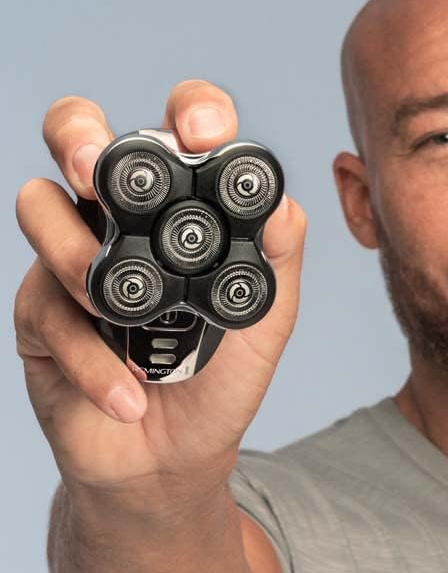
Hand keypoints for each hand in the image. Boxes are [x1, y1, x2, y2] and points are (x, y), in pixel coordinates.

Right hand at [14, 80, 307, 500]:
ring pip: (39, 204)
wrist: (173, 460)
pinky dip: (93, 360)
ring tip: (123, 318)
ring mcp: (74, 259)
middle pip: (78, 135)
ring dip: (78, 259)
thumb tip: (283, 207)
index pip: (177, 136)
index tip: (207, 133)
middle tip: (97, 170)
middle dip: (80, 134)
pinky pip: (46, 308)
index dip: (189, 112)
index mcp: (182, 210)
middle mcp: (122, 220)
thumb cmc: (221, 380)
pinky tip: (127, 396)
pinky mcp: (39, 310)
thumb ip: (277, 262)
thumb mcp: (264, 320)